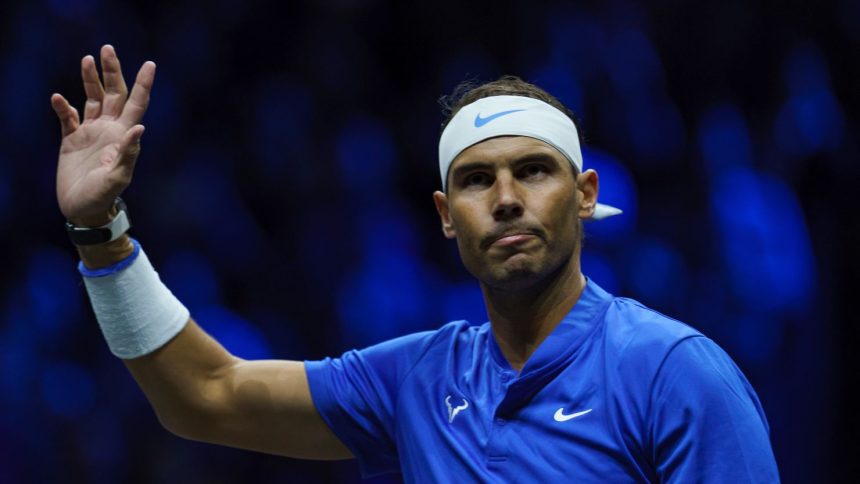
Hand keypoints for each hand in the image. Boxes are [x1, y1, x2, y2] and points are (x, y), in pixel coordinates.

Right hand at [52, 44, 154, 226]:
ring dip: (90, 80)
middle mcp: (110, 130)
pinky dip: (64, 107)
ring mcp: (91, 133)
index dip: (143, 84)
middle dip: (112, 71)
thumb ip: (128, 153)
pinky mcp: (71, 140)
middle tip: (107, 48)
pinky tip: (59, 98)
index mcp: (124, 136)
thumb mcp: (118, 177)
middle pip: (114, 94)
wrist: (84, 211)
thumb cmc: (104, 197)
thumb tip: (140, 128)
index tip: (150, 64)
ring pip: (92, 99)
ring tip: (88, 59)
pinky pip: (68, 117)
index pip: (137, 103)